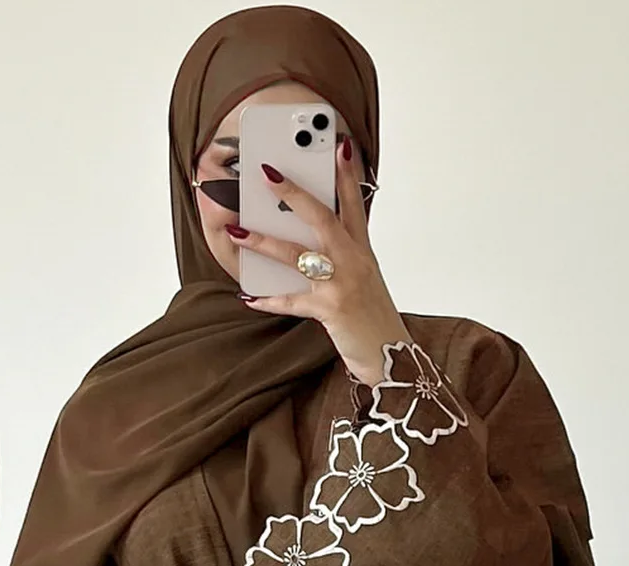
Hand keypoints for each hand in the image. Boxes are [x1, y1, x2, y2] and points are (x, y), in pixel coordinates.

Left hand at [232, 136, 409, 387]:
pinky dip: (269, 299)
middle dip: (294, 193)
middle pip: (322, 218)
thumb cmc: (373, 318)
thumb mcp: (364, 280)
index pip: (355, 204)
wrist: (390, 356)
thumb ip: (344, 257)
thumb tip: (310, 243)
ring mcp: (341, 284)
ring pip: (298, 254)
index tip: (339, 146)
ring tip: (239, 231)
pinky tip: (249, 296)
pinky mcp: (329, 310)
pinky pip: (291, 301)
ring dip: (264, 241)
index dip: (347, 175)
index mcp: (362, 251)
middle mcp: (353, 261)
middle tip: (268, 174)